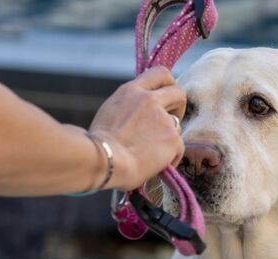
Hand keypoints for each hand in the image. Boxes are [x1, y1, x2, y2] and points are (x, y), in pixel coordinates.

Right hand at [89, 66, 185, 190]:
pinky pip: (178, 149)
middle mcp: (150, 100)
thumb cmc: (99, 145)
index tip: (166, 98)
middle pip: (178, 92)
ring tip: (152, 152)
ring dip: (169, 137)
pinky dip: (170, 158)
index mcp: (131, 91)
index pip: (159, 73)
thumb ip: (128, 107)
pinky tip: (156, 165)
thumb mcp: (109, 112)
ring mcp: (164, 119)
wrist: (105, 161)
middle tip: (171, 121)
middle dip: (178, 106)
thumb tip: (138, 116)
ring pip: (177, 125)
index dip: (168, 85)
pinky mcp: (173, 139)